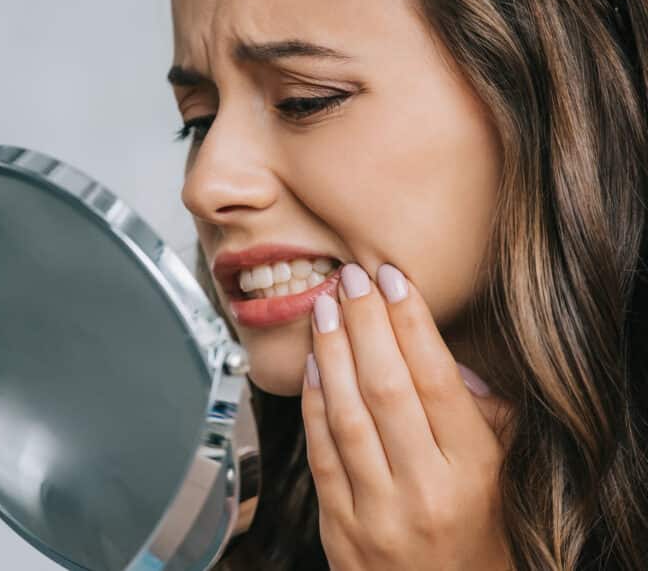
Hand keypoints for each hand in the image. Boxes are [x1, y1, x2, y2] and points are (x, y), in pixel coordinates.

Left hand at [300, 263, 513, 570]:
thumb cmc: (478, 537)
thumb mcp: (503, 478)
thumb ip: (486, 418)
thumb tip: (445, 358)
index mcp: (473, 472)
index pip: (437, 379)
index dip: (411, 322)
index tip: (394, 280)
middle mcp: (425, 490)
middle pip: (386, 387)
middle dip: (365, 322)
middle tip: (351, 278)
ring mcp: (377, 512)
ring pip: (347, 414)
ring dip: (332, 352)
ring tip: (326, 307)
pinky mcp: (339, 528)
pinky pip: (320, 453)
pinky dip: (312, 403)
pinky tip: (311, 364)